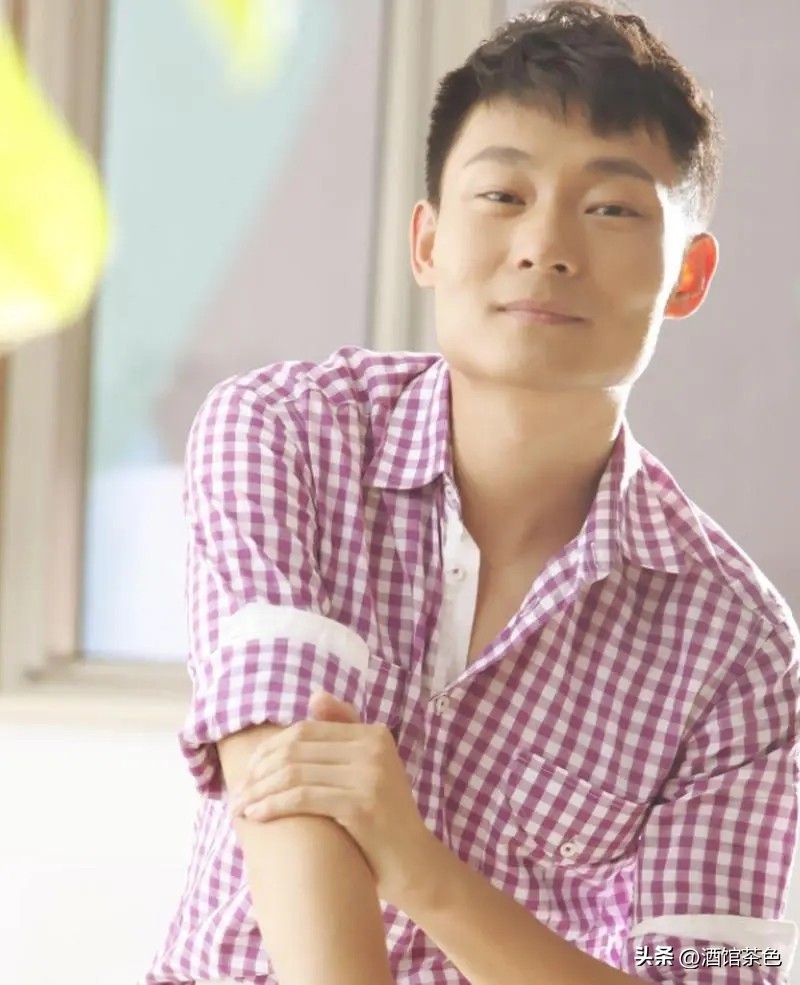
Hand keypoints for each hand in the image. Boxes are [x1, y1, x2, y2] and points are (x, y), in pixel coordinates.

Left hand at [229, 690, 437, 908]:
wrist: (413, 863)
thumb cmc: (381, 817)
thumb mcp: (368, 768)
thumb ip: (344, 731)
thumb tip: (315, 695)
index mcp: (374, 733)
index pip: (306, 729)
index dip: (270, 748)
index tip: (248, 771)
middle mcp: (374, 747)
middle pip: (297, 749)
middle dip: (259, 770)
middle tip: (236, 792)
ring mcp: (370, 775)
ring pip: (295, 773)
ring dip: (259, 790)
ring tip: (239, 806)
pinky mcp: (362, 805)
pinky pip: (303, 797)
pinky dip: (273, 805)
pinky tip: (255, 816)